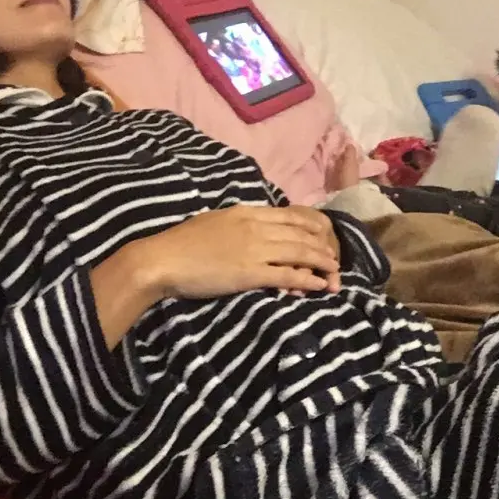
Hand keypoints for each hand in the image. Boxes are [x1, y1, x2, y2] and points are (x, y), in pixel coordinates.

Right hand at [134, 205, 341, 299]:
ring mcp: (255, 249)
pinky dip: (308, 280)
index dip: (311, 226)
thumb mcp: (214, 221)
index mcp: (246, 212)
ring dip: (322, 263)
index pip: (289, 215)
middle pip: (300, 234)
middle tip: (335, 258)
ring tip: (335, 272)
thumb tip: (251, 228)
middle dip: (322, 246)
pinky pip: (288, 274)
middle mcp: (255, 227)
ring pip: (300, 252)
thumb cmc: (182, 243)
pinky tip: (320, 285)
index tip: (323, 233)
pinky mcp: (251, 273)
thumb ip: (237, 223)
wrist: (163, 259)